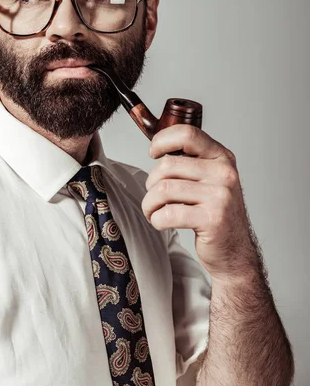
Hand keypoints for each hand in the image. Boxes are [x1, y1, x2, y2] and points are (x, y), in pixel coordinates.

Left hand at [141, 125, 259, 281]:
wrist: (235, 251)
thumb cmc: (215, 214)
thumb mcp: (210, 179)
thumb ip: (191, 161)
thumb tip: (157, 148)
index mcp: (222, 157)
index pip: (187, 134)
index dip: (162, 140)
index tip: (153, 153)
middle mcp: (224, 173)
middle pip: (168, 165)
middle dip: (151, 183)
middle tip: (154, 196)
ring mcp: (220, 196)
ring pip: (164, 189)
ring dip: (150, 204)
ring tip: (153, 211)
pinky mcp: (212, 219)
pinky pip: (168, 213)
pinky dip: (156, 219)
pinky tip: (161, 222)